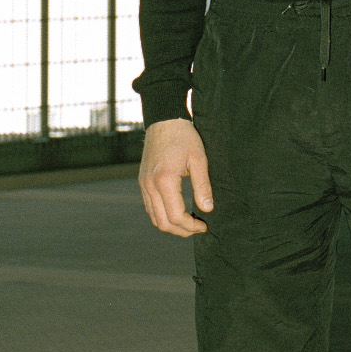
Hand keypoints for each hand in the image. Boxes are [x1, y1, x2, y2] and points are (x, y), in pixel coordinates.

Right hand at [140, 117, 214, 236]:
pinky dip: (163, 215)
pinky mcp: (143, 182)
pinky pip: (150, 207)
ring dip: (171, 225)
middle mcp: (149, 186)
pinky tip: (177, 212)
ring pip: (154, 218)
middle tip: (198, 228)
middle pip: (162, 223)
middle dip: (181, 231)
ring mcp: (144, 184)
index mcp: (164, 181)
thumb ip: (203, 185)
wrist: (164, 120)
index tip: (204, 225)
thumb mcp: (199, 159)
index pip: (175, 216)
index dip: (190, 226)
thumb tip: (207, 209)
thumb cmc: (183, 137)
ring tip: (189, 223)